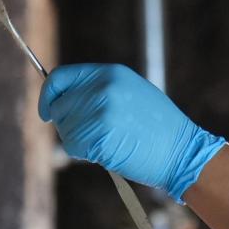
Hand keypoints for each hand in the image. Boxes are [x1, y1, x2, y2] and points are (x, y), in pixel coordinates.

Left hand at [37, 64, 225, 199]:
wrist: (181, 151)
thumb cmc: (157, 128)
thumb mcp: (131, 93)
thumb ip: (99, 90)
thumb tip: (65, 98)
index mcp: (110, 74)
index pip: (61, 76)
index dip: (49, 94)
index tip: (46, 111)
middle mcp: (103, 88)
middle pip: (59, 105)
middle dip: (66, 123)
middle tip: (90, 135)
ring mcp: (101, 111)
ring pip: (65, 128)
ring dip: (78, 141)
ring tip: (107, 142)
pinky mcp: (100, 135)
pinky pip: (74, 146)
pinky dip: (85, 154)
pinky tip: (108, 152)